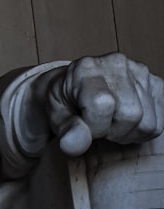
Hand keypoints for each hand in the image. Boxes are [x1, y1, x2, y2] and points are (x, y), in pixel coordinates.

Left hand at [35, 53, 163, 156]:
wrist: (74, 86)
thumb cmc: (65, 101)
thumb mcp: (55, 114)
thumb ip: (65, 129)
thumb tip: (75, 144)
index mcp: (86, 68)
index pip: (103, 105)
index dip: (94, 126)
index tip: (83, 126)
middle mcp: (116, 64)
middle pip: (131, 114)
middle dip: (111, 130)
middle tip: (96, 124)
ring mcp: (140, 72)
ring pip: (147, 123)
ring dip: (126, 133)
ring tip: (108, 122)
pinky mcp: (156, 84)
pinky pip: (158, 124)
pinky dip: (139, 131)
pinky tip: (122, 120)